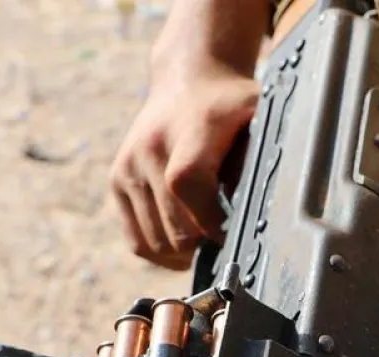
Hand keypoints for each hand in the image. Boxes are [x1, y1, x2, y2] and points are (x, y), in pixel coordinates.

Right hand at [109, 59, 255, 270]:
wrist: (188, 80)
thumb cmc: (233, 108)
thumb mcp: (259, 120)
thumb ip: (257, 163)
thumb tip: (261, 219)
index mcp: (191, 129)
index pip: (188, 185)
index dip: (214, 222)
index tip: (238, 235)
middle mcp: (151, 147)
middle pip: (175, 227)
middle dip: (206, 245)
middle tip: (229, 244)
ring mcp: (128, 166)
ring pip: (156, 243)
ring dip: (185, 255)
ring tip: (208, 244)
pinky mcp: (117, 180)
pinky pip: (138, 241)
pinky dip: (162, 253)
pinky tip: (186, 248)